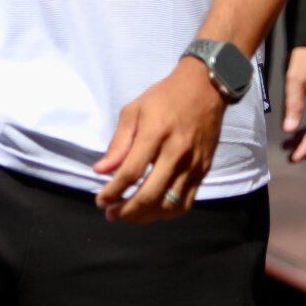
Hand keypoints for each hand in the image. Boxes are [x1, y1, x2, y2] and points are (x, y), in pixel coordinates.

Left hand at [92, 59, 227, 223]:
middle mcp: (176, 152)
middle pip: (149, 195)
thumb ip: (118, 143)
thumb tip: (101, 171)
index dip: (112, 192)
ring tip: (129, 215)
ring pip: (168, 205)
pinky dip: (167, 213)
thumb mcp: (134, 110)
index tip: (101, 200)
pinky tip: (153, 211)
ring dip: (145, 217)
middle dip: (125, 211)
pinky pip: (185, 203)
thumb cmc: (164, 97)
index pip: (130, 173)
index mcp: (155, 134)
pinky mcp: (203, 171)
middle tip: (111, 213)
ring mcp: (192, 164)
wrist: (205, 88)